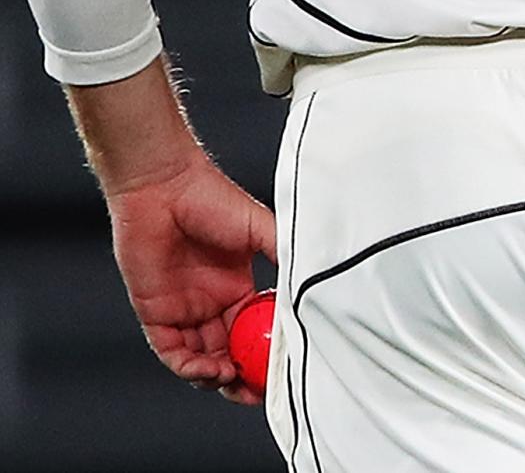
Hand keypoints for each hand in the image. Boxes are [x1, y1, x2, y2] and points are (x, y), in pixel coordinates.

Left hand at [104, 157, 278, 403]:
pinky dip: (190, 367)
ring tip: (234, 380)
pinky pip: (173, 353)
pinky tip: (210, 369)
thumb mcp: (262, 229)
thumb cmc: (213, 199)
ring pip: (203, 358)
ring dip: (218, 376)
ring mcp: (184, 310)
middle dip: (244, 376)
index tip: (284, 366)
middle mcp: (213, 303)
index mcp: (239, 287)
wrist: (164, 188)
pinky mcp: (156, 314)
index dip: (268, 351)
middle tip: (259, 390)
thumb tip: (313, 283)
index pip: (256, 330)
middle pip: (231, 352)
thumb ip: (285, 257)